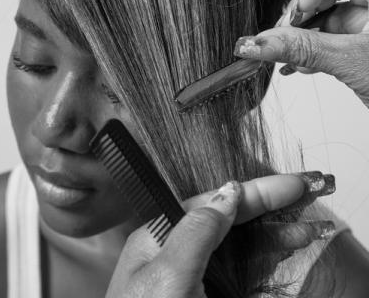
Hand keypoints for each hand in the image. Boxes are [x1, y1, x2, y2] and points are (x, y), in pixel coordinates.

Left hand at [105, 172, 334, 297]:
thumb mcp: (168, 276)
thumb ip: (197, 232)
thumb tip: (230, 191)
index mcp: (160, 237)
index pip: (214, 202)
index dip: (255, 190)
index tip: (292, 185)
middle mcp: (176, 254)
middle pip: (231, 222)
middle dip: (269, 208)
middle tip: (306, 196)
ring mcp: (193, 281)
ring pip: (239, 249)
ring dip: (272, 238)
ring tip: (306, 233)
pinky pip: (240, 277)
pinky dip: (263, 267)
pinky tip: (281, 260)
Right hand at [234, 0, 368, 104]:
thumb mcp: (353, 64)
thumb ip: (301, 49)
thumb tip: (254, 43)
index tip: (300, 12)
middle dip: (303, 10)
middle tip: (284, 35)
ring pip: (331, 11)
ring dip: (304, 33)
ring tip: (286, 57)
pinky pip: (336, 32)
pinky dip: (316, 47)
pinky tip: (298, 65)